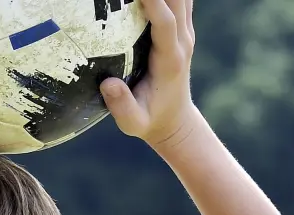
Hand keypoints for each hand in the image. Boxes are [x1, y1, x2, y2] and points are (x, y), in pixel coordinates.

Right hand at [100, 0, 199, 149]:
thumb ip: (121, 106)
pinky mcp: (182, 29)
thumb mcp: (133, 123)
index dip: (154, 2)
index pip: (165, 23)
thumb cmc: (150, 121)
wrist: (175, 120)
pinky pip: (179, 0)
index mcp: (170, 60)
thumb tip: (108, 84)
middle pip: (178, 1)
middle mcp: (182, 42)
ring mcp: (185, 33)